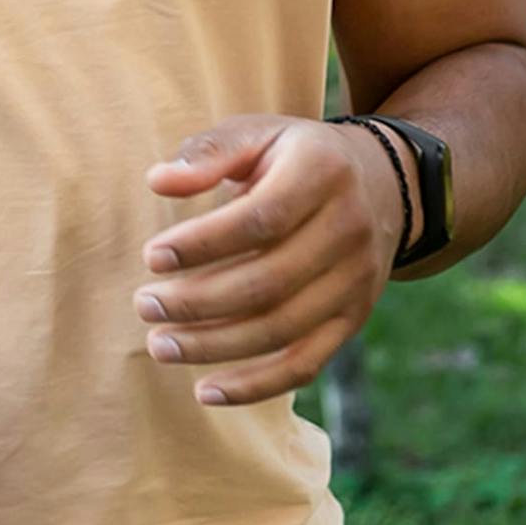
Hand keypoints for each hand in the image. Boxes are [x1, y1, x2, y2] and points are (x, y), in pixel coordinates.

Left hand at [135, 114, 404, 406]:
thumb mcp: (258, 133)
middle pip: (269, 282)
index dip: (203, 243)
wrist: (381, 184)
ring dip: (215, 346)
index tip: (151, 258)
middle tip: (144, 305)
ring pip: (283, 329)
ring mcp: (356, 280)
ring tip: (160, 345)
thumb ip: (208, 152)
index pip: (260, 219)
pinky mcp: (353, 320)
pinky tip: (206, 391)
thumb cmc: (294, 157)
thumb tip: (159, 182)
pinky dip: (256, 386)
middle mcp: (348, 229)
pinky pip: (306, 364)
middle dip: (198, 301)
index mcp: (322, 173)